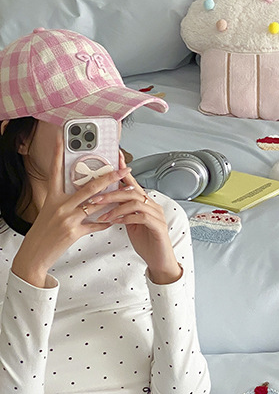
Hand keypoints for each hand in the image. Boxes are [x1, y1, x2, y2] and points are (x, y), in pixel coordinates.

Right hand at [12, 135, 127, 287]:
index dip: (57, 154)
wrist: (33, 255)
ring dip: (116, 199)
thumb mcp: (50, 211)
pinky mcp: (73, 232)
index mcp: (53, 197)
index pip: (55, 171)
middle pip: (89, 187)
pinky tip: (115, 219)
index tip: (63, 138)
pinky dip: (107, 222)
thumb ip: (66, 199)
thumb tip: (84, 191)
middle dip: (109, 177)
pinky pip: (96, 224)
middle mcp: (60, 205)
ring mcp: (67, 219)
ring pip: (97, 204)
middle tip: (123, 169)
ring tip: (128, 192)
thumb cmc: (43, 232)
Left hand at [90, 151, 181, 284]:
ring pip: (135, 201)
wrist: (160, 259)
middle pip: (132, 190)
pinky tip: (115, 222)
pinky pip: (140, 216)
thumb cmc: (145, 241)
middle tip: (94, 198)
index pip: (132, 182)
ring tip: (101, 213)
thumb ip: (121, 211)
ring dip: (116, 206)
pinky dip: (126, 217)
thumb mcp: (130, 223)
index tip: (114, 157)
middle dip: (111, 192)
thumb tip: (103, 204)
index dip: (123, 169)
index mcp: (144, 202)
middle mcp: (152, 205)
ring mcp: (156, 214)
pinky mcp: (158, 226)